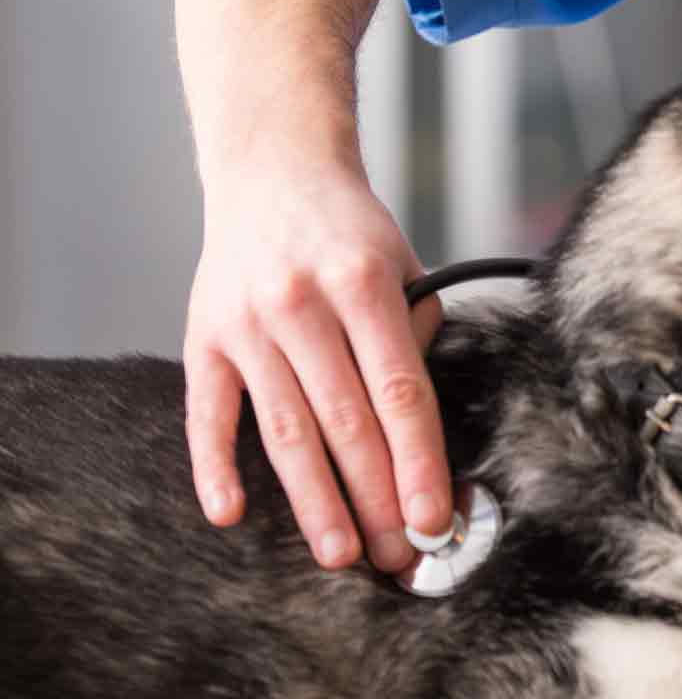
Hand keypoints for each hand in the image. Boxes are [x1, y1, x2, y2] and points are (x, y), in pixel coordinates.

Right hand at [183, 166, 448, 571]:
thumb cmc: (350, 230)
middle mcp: (301, 305)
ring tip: (340, 552)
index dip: (418, 462)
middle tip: (396, 555)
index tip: (433, 516)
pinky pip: (208, 414)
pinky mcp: (202, 337)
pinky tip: (232, 513)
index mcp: (364, 284)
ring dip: (312, 500)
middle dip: (374, 497)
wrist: (273, 171)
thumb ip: (415, 336)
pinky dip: (215, 467)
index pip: (400, 392)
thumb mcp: (404, 264)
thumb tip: (421, 429)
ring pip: (283, 430)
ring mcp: (246, 323)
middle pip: (345, 422)